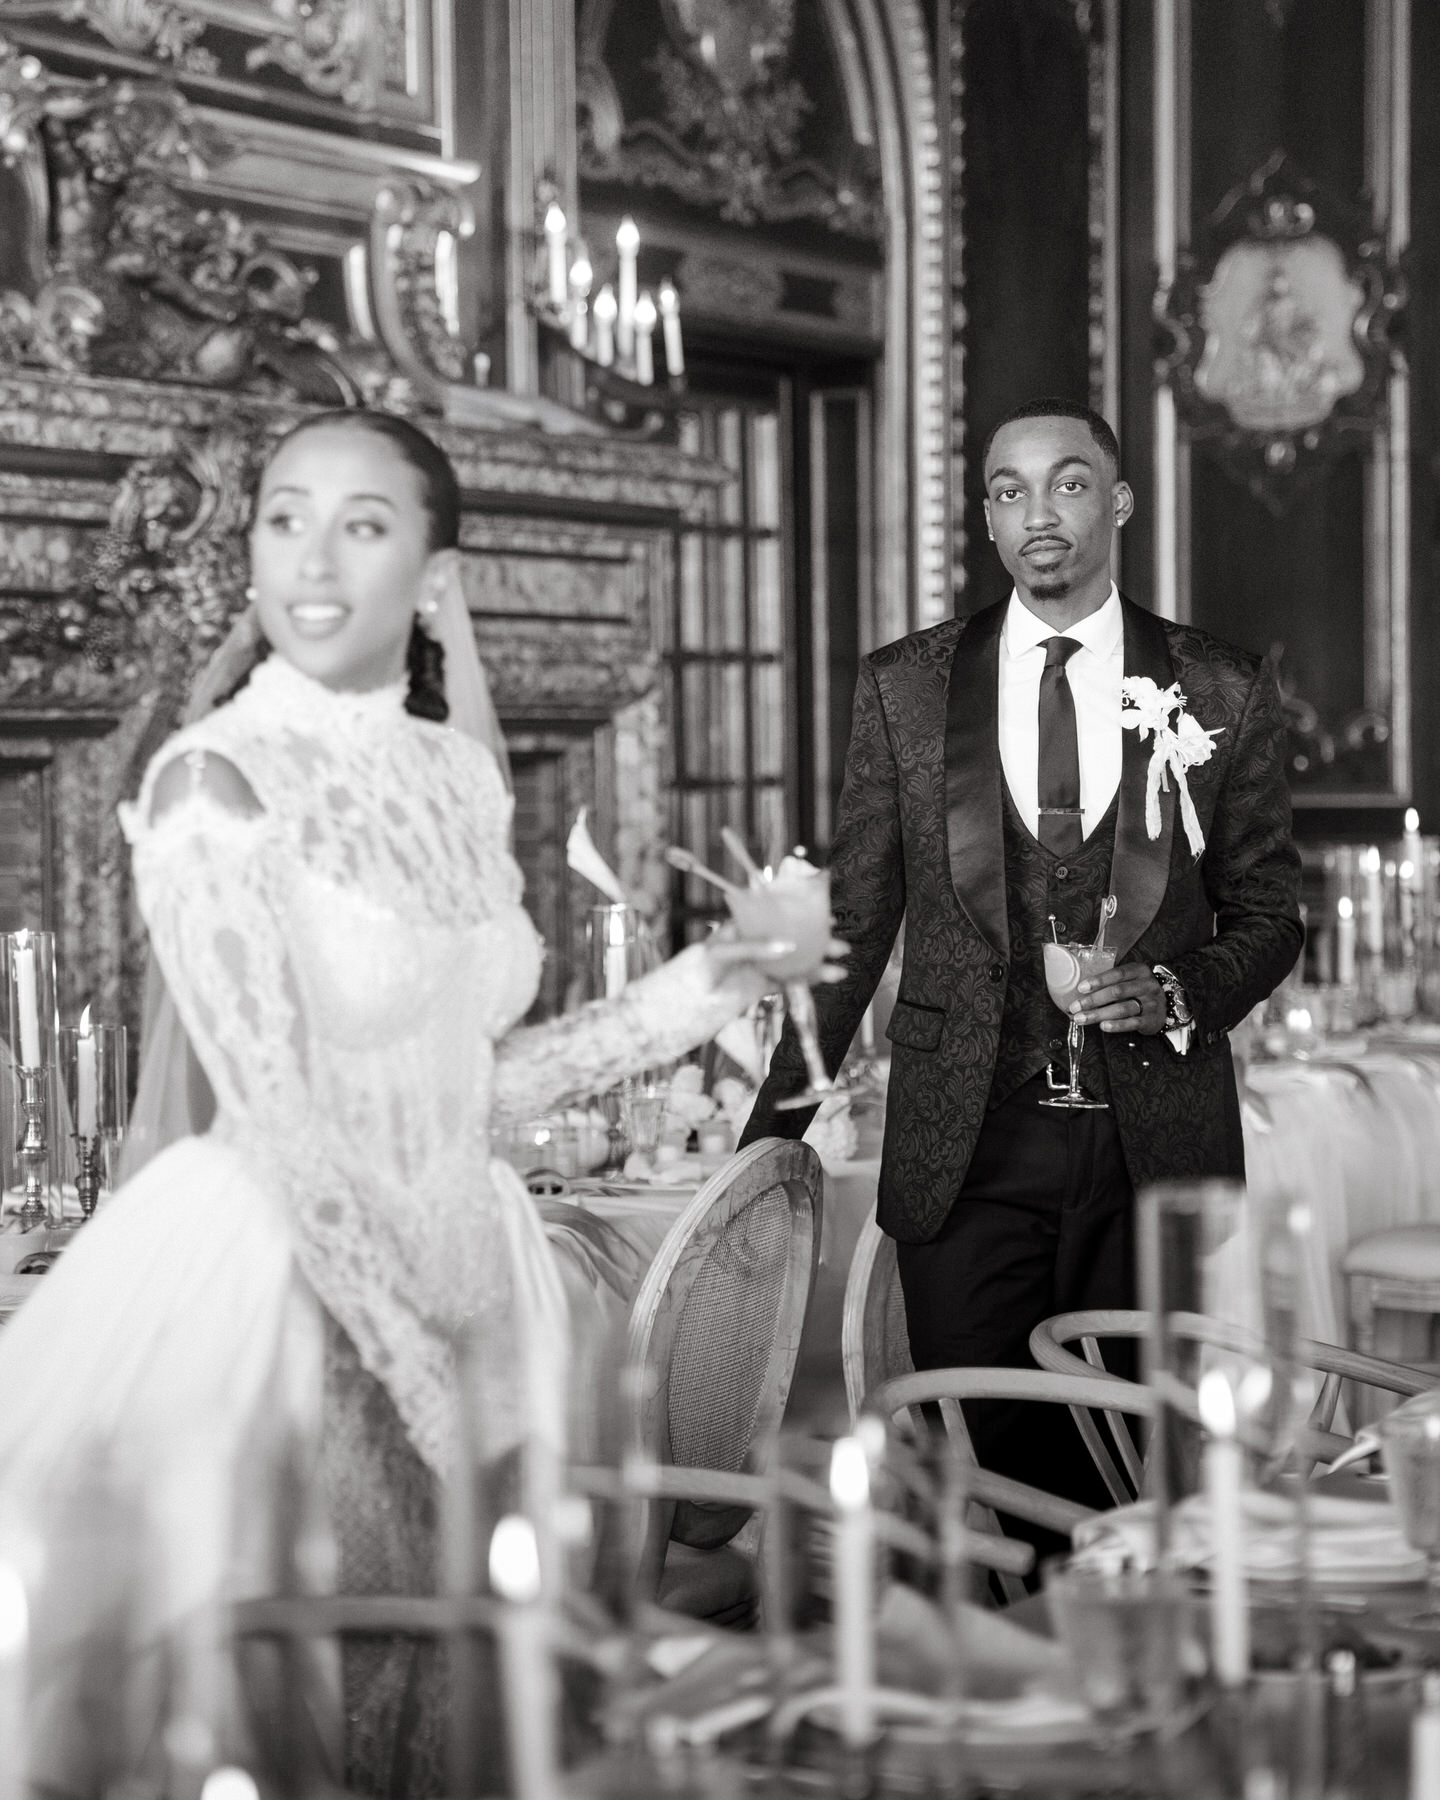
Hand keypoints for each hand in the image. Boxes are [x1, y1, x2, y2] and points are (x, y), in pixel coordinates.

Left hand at [706, 927, 849, 987]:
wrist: (687, 1003)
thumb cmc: (700, 967)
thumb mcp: (724, 951)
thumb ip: (755, 948)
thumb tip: (788, 947)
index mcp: (747, 926)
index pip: (779, 915)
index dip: (803, 914)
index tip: (826, 916)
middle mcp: (758, 943)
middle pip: (793, 938)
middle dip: (818, 941)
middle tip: (841, 945)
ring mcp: (762, 964)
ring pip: (795, 961)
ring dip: (817, 963)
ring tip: (839, 968)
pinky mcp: (762, 985)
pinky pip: (789, 980)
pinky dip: (807, 980)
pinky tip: (824, 979)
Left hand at [1071, 961, 1165, 1034]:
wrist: (1164, 1006)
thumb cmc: (1138, 991)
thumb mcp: (1130, 979)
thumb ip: (1111, 980)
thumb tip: (1081, 988)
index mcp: (1139, 971)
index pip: (1117, 974)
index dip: (1098, 981)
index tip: (1081, 988)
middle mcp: (1147, 985)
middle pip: (1117, 992)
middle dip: (1093, 1000)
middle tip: (1075, 1007)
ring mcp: (1151, 1003)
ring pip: (1122, 1009)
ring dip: (1099, 1014)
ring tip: (1082, 1019)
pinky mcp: (1151, 1020)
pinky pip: (1132, 1023)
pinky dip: (1116, 1025)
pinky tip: (1102, 1026)